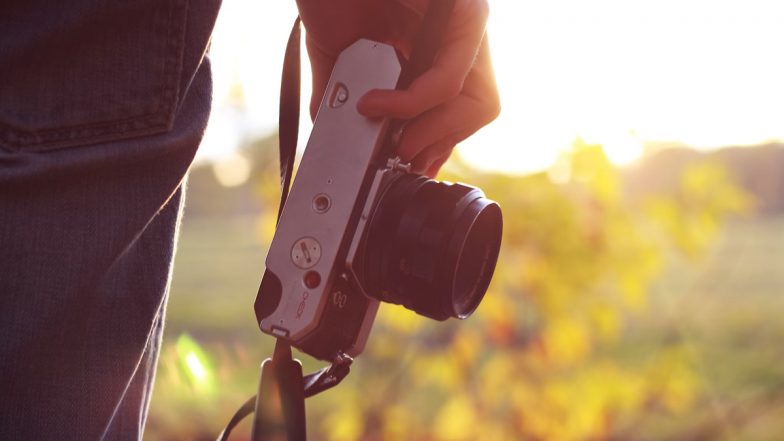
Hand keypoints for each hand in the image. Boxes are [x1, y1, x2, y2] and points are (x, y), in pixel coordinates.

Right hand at [296, 0, 499, 176]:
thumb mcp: (336, 56)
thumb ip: (343, 96)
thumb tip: (335, 134)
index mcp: (435, 50)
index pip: (457, 110)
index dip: (437, 145)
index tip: (408, 167)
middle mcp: (459, 40)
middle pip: (479, 112)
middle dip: (440, 145)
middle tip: (400, 158)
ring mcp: (466, 26)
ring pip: (480, 103)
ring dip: (433, 133)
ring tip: (394, 142)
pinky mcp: (463, 13)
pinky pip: (450, 78)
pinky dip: (414, 104)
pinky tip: (378, 105)